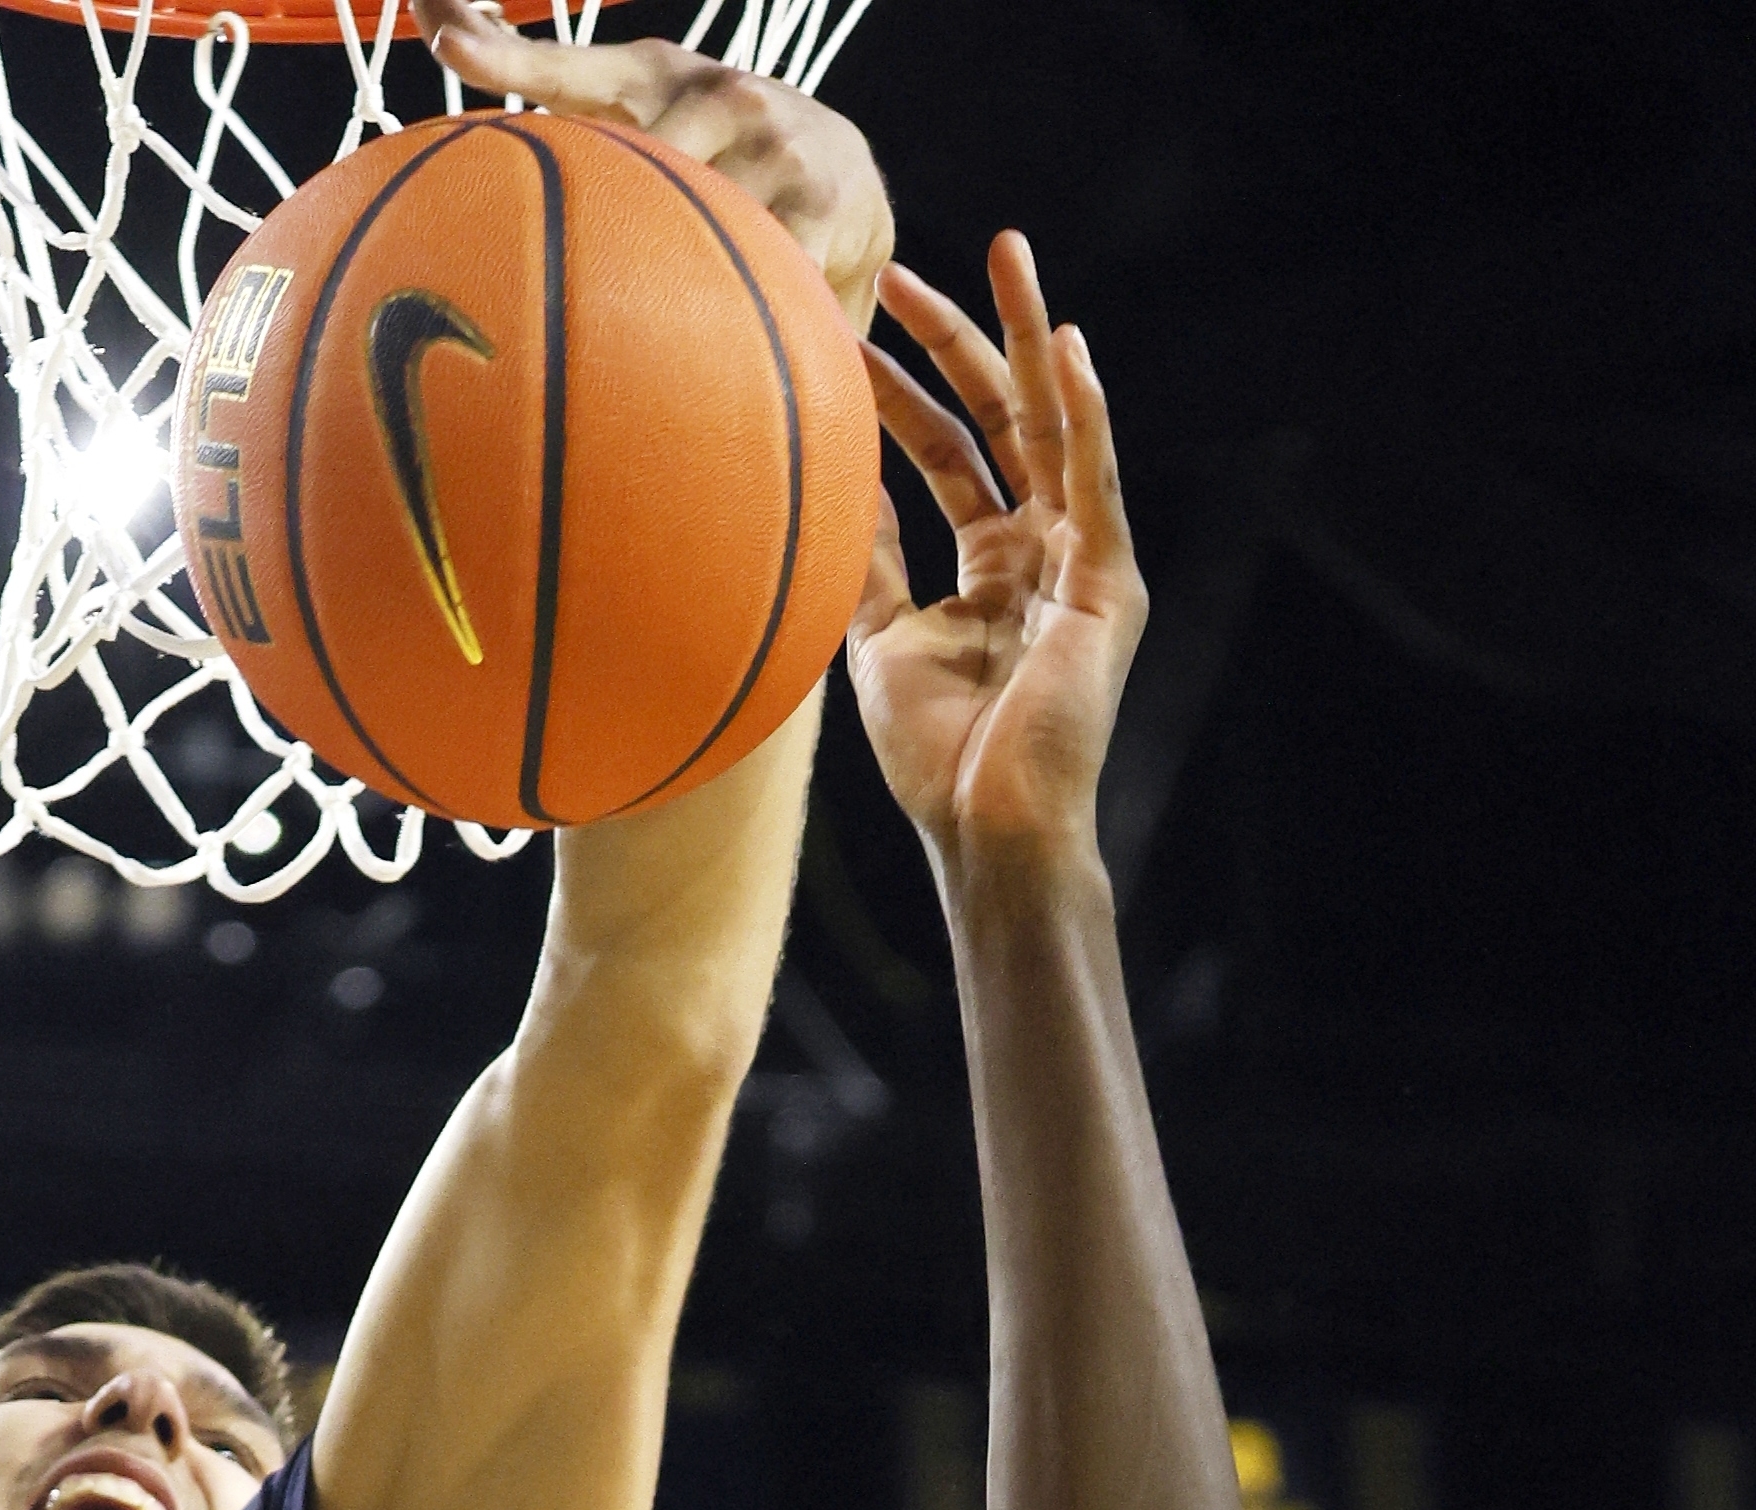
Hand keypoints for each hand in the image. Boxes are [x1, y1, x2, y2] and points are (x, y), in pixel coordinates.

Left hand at [414, 0, 891, 331]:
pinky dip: (739, 299)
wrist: (851, 186)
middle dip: (607, 205)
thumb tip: (463, 102)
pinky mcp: (818, 202)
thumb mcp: (653, 133)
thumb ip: (573, 138)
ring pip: (693, 218)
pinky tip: (737, 317)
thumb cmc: (721, 164)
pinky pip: (757, 266)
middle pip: (633, 162)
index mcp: (656, 77)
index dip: (504, 56)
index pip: (568, 66)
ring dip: (672, 269)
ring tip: (670, 295)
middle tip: (586, 255)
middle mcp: (714, 92)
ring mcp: (771, 143)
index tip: (445, 44)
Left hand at [848, 234, 1146, 871]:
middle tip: (898, 269)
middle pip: (997, 419)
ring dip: (1025, 337)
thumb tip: (827, 486)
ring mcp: (1079, 559)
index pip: (946, 452)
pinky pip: (1093, 481)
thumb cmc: (940, 757)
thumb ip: (869, 564)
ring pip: (1050, 425)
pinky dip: (1082, 412)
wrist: (989, 832)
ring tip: (1003, 254)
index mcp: (992, 563)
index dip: (898, 391)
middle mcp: (1041, 548)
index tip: (849, 331)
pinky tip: (1065, 346)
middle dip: (953, 340)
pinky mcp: (1106, 583)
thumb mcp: (883, 642)